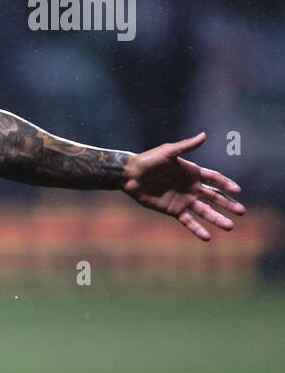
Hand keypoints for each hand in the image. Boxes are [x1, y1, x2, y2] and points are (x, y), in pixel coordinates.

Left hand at [122, 132, 245, 240]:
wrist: (130, 175)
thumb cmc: (149, 160)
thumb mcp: (169, 152)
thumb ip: (186, 146)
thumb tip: (204, 135)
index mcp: (192, 173)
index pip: (214, 179)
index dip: (226, 184)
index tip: (238, 191)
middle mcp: (191, 187)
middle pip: (214, 197)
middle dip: (228, 204)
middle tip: (241, 211)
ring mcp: (183, 200)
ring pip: (204, 211)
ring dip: (217, 219)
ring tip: (230, 226)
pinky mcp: (173, 210)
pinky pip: (188, 221)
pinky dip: (197, 229)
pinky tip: (207, 237)